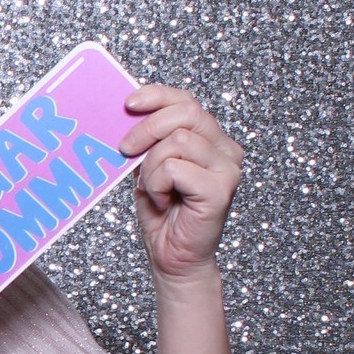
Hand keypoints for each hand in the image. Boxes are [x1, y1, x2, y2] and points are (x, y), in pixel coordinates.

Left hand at [119, 85, 243, 282]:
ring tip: (155, 189)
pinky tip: (164, 201)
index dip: (157, 96)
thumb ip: (148, 140)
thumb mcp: (148, 167)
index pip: (187, 100)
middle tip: (126, 149)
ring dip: (152, 167)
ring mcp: (227, 168)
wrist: (173, 257)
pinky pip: (175, 168)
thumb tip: (128, 112)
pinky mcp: (220, 188)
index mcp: (211, 139)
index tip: (129, 104)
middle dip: (147, 128)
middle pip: (186, 112)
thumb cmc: (162, 213)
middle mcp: (226, 149)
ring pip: (177, 141)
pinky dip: (158, 184)